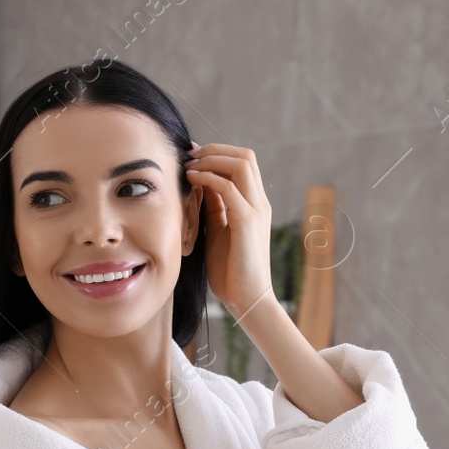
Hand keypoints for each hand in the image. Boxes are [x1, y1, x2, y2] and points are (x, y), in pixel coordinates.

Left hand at [186, 142, 272, 320]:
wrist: (247, 299)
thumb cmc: (231, 271)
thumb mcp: (219, 232)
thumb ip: (215, 208)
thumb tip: (202, 186)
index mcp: (255, 204)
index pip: (242, 163)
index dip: (217, 153)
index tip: (192, 155)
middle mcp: (259, 203)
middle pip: (245, 155)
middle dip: (215, 150)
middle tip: (189, 155)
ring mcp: (256, 210)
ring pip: (241, 164)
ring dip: (212, 159)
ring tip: (190, 165)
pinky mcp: (248, 222)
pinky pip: (228, 188)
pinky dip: (208, 177)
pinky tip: (192, 180)